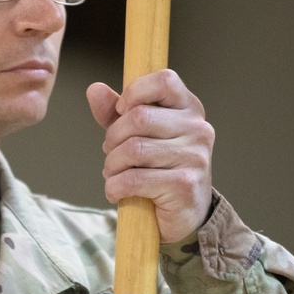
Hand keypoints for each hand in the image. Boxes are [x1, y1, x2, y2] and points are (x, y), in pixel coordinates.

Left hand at [86, 69, 214, 242]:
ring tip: (114, 173)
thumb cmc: (158, 167)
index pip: (164, 80)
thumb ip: (116, 112)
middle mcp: (198, 129)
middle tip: (111, 152)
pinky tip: (116, 192)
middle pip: (139, 117)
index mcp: (189, 108)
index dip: (135, 92)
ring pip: (133, 149)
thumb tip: (95, 89)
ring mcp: (194, 157)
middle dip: (113, 137)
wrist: (185, 213)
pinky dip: (115, 187)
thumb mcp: (136, 134)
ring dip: (112, 165)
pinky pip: (134, 179)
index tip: (122, 110)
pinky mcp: (185, 185)